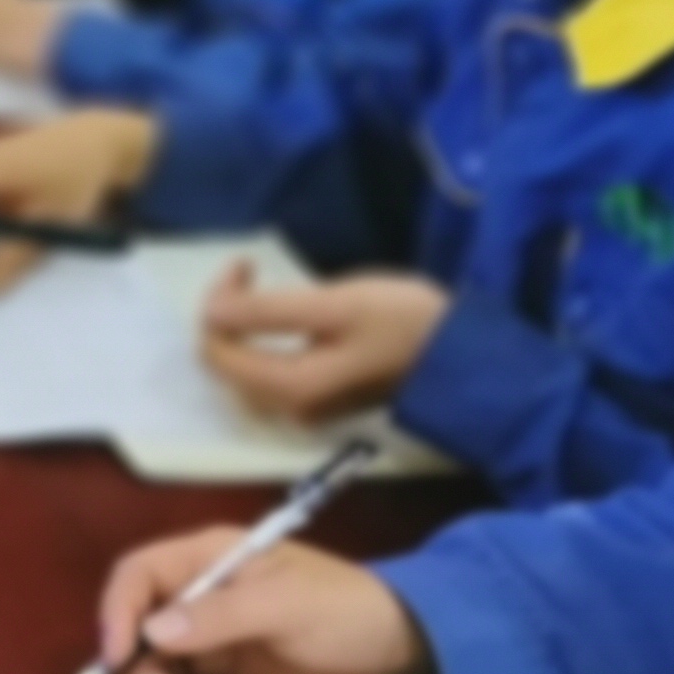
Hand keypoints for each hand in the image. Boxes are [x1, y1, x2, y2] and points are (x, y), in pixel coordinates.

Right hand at [93, 526, 434, 673]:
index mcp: (210, 558)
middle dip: (136, 665)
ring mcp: (208, 636)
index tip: (116, 656)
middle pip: (135, 623)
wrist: (397, 657)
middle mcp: (199, 593)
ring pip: (151, 662)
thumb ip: (220, 617)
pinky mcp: (222, 673)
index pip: (138, 574)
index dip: (117, 611)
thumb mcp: (286, 607)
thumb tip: (152, 633)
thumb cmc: (346, 612)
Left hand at [197, 265, 448, 422]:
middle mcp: (291, 408)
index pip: (216, 352)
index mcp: (291, 387)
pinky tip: (280, 313)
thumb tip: (210, 312)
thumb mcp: (336, 306)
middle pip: (227, 365)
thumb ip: (270, 311)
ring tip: (258, 286)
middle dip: (225, 315)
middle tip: (248, 271)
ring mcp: (307, 407)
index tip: (246, 265)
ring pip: (246, 369)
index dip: (216, 305)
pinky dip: (262, 340)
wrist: (463, 357)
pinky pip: (270, 371)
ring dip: (242, 327)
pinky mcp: (322, 398)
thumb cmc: (403, 323)